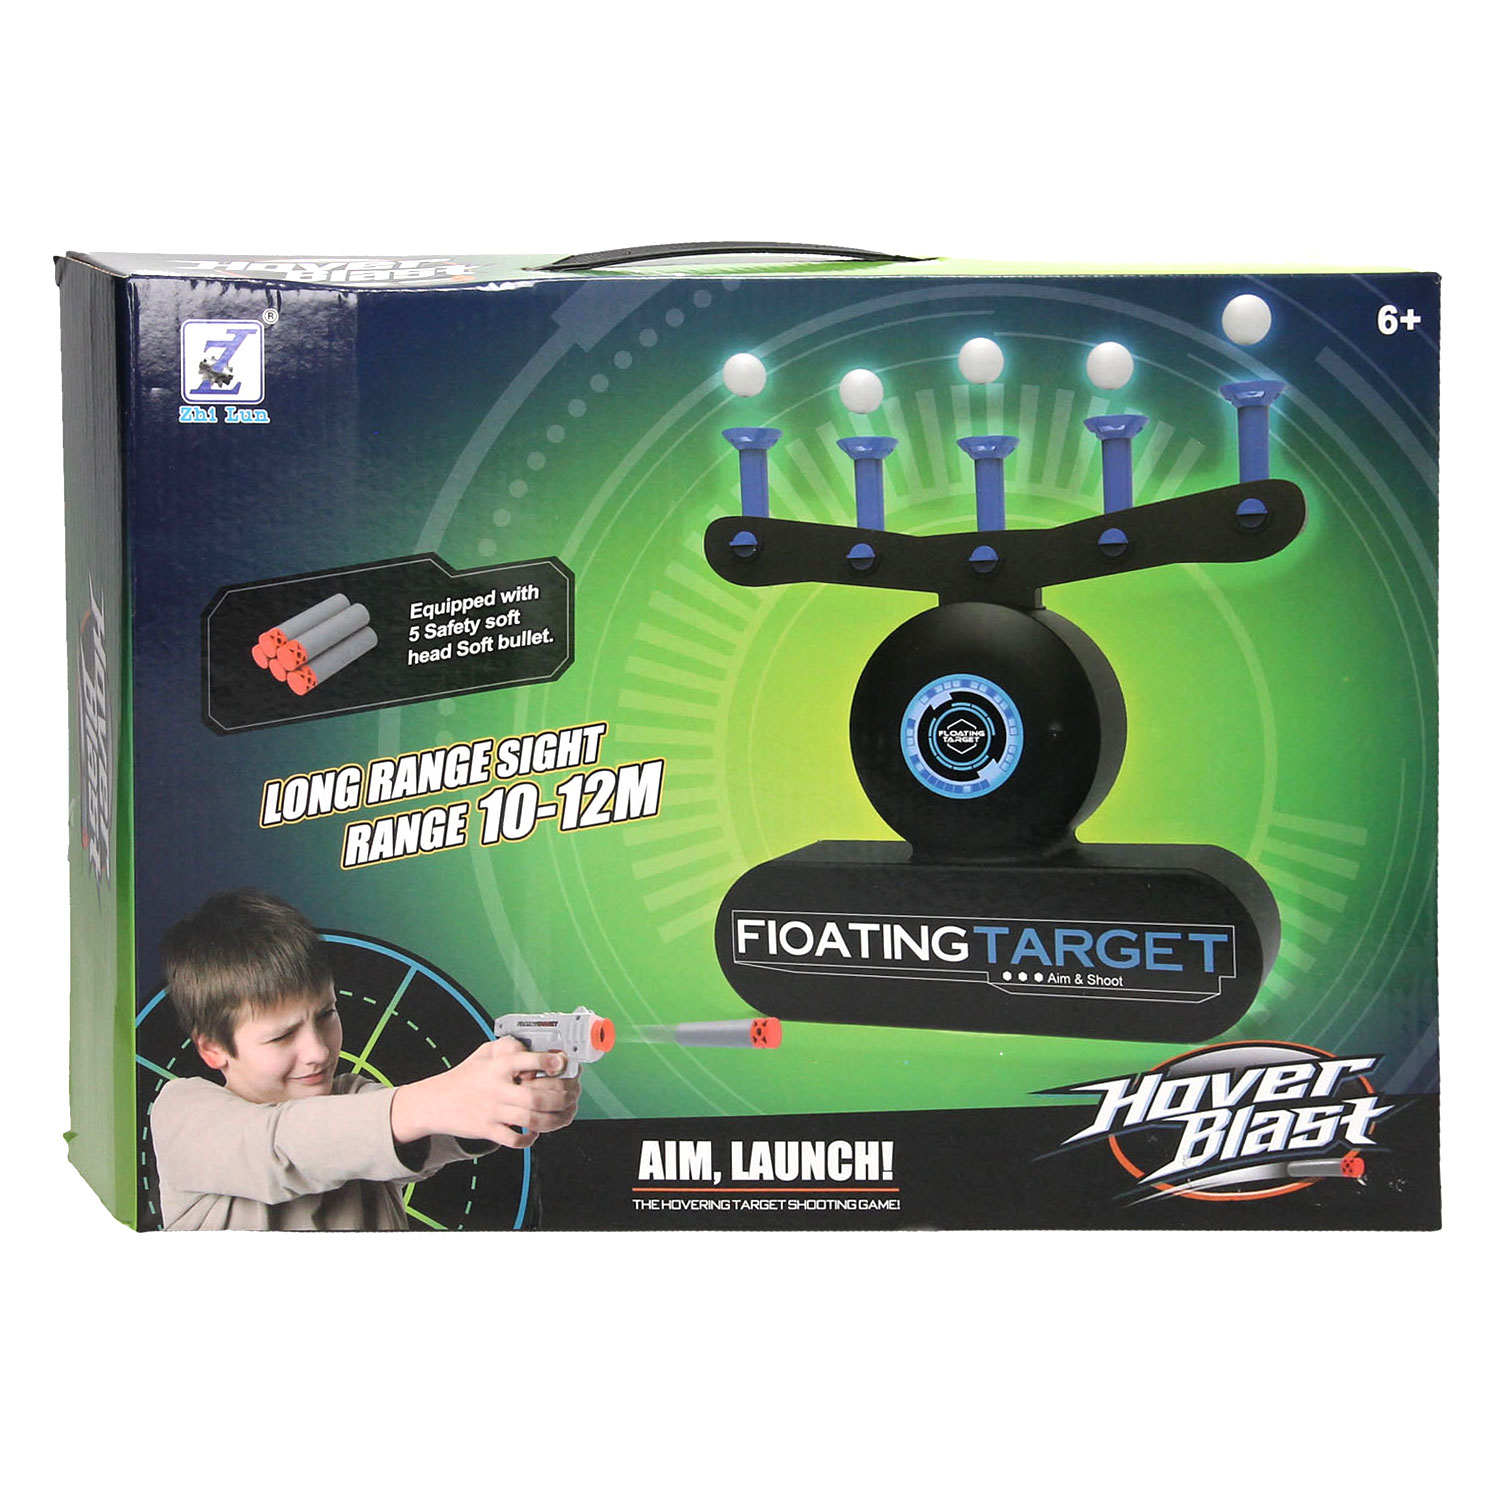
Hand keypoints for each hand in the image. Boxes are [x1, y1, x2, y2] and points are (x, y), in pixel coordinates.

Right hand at [390, 1037, 580, 1147]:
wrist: (433, 1102)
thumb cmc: (465, 1076)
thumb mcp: (484, 1053)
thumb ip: (509, 1047)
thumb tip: (538, 1047)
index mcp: (496, 1066)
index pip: (524, 1060)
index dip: (546, 1061)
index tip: (562, 1063)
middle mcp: (496, 1088)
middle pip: (536, 1095)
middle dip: (562, 1096)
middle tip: (573, 1093)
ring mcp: (492, 1111)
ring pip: (532, 1119)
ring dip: (555, 1119)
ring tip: (565, 1113)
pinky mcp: (487, 1130)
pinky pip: (515, 1139)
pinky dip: (530, 1138)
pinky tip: (537, 1131)